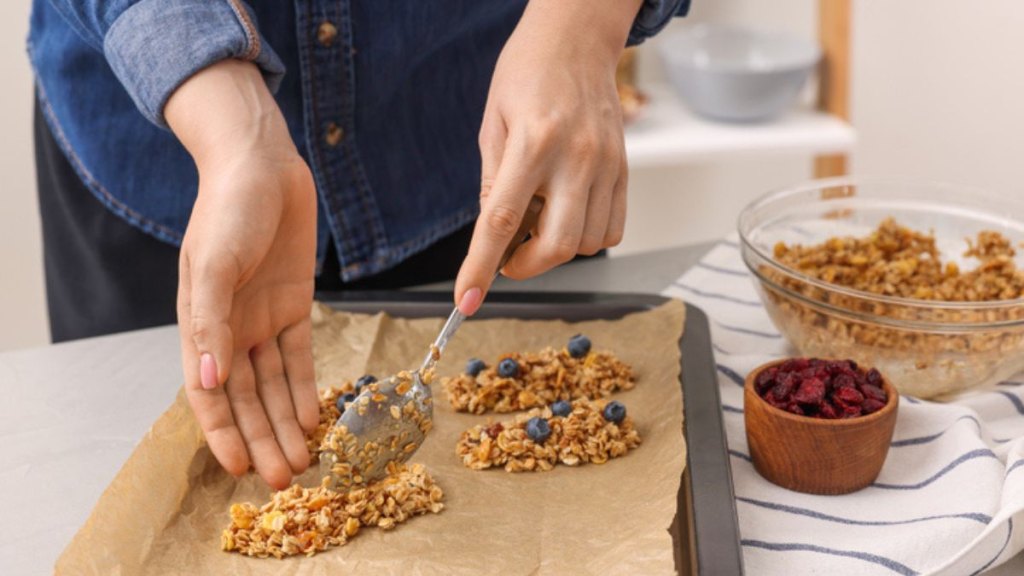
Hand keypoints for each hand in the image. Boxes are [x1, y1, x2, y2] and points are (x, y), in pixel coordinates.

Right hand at [166, 60, 318, 488]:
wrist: (263, 164)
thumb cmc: (228, 208)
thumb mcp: (214, 264)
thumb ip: (211, 323)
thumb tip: (209, 382)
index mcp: (200, 324)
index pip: (209, 393)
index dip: (223, 432)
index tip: (239, 468)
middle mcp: (231, 329)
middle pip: (247, 398)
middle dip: (262, 439)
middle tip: (282, 481)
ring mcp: (263, 318)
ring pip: (275, 385)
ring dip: (286, 423)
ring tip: (301, 461)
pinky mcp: (295, 305)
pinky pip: (300, 356)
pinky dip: (306, 387)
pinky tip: (315, 417)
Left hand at [454, 0, 642, 314]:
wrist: (577, 39)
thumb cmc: (525, 75)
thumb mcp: (492, 124)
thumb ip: (494, 184)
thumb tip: (495, 239)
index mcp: (533, 142)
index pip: (503, 221)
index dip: (480, 267)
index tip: (465, 301)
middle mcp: (576, 157)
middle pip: (556, 245)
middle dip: (527, 266)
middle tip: (508, 257)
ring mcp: (607, 165)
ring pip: (587, 244)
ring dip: (555, 248)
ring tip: (539, 216)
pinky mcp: (625, 170)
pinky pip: (612, 229)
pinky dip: (585, 238)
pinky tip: (566, 213)